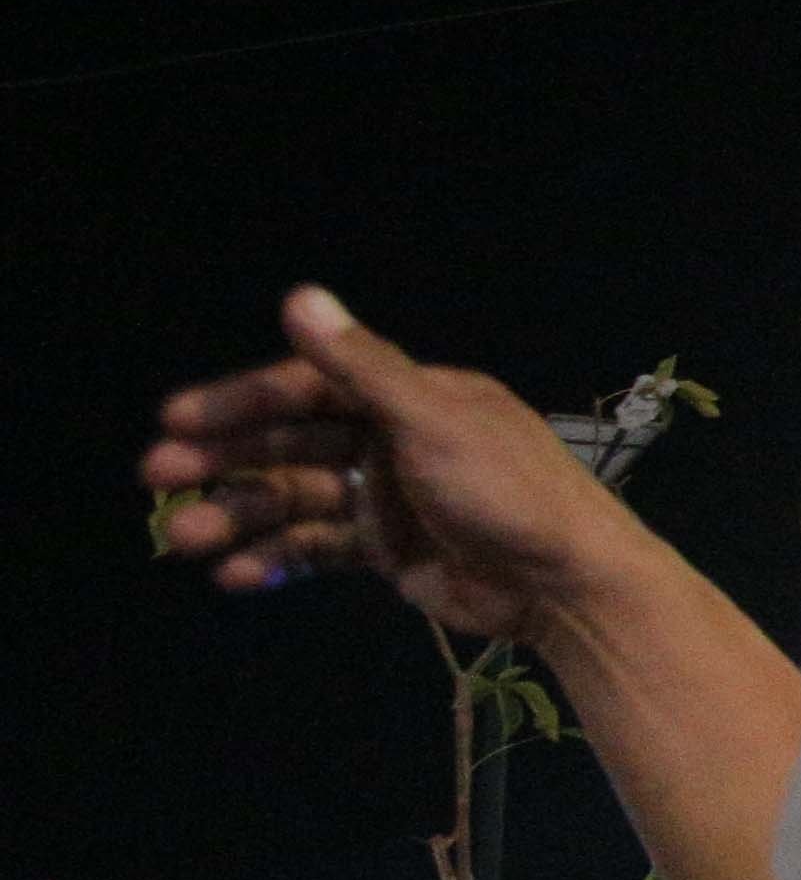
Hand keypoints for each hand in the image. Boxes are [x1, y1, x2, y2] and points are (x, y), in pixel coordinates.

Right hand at [144, 288, 651, 637]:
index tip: (177, 419)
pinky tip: (234, 575)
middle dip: (224, 459)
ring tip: (183, 541)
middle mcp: (395, 439)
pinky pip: (318, 547)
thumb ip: (361, 367)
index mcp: (412, 396)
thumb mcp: (433, 421)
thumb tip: (299, 296)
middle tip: (156, 477)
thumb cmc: (508, 491)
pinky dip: (277, 558)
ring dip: (238, 516)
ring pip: (295, 498)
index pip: (309, 387)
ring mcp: (389, 497)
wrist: (565, 583)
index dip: (243, 401)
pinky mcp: (389, 551)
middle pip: (291, 442)